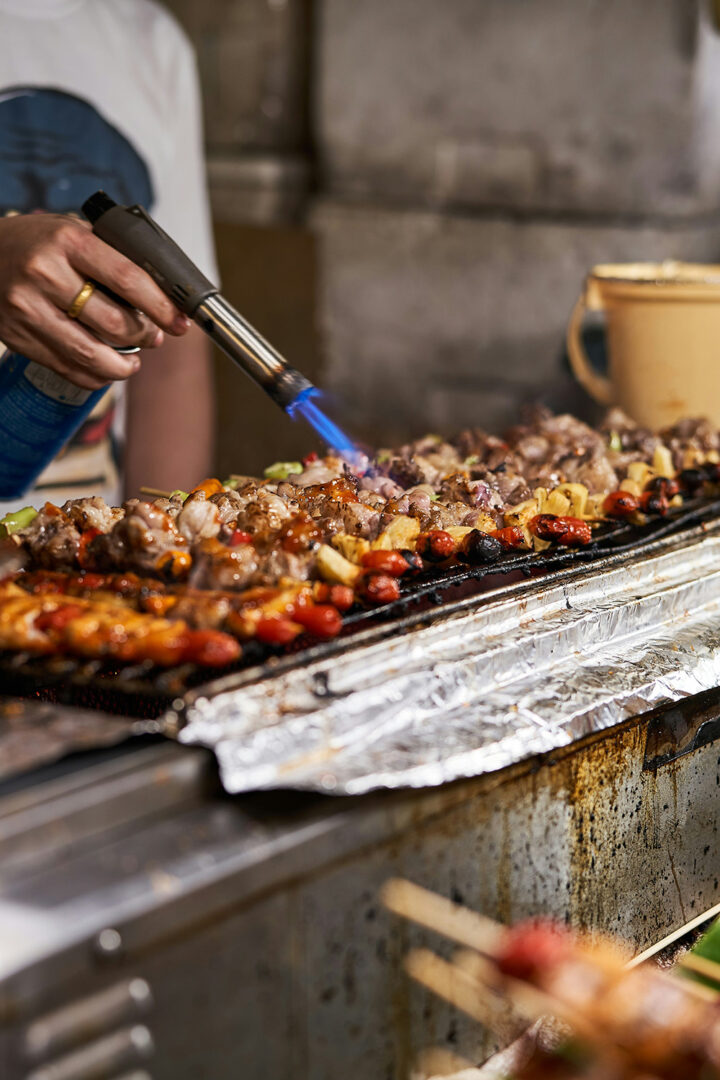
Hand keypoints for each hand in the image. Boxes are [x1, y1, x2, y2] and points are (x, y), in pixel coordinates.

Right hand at [0, 213, 191, 389]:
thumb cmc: (35, 243)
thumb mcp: (72, 232)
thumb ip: (111, 256)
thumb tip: (162, 292)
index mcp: (68, 241)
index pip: (128, 279)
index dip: (161, 306)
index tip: (179, 321)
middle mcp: (45, 274)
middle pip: (113, 323)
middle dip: (145, 336)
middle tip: (156, 337)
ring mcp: (28, 308)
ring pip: (91, 353)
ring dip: (122, 365)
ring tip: (133, 361)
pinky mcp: (18, 337)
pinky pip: (67, 368)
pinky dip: (95, 375)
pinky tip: (106, 368)